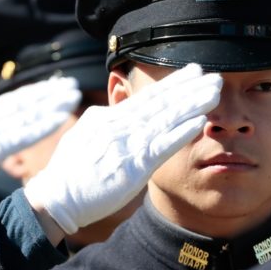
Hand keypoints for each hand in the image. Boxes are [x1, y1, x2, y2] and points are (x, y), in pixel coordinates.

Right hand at [0, 77, 81, 214]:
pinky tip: (59, 119)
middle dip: (44, 93)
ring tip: (72, 95)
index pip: (3, 104)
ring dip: (50, 104)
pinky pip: (21, 135)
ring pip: (23, 114)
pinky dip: (42, 125)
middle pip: (17, 102)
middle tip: (68, 84)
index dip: (28, 95)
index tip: (48, 88)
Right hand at [23, 63, 222, 235]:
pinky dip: (181, 133)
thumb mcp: (83, 135)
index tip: (193, 72)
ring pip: (166, 119)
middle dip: (189, 87)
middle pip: (161, 102)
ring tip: (214, 92)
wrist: (56, 196)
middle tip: (214, 75)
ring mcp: (127, 144)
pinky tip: (199, 122)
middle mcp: (120, 126)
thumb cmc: (69, 172)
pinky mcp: (132, 166)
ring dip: (193, 104)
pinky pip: (161, 146)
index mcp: (110, 118)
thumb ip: (101, 121)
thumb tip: (110, 111)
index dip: (173, 83)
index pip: (148, 97)